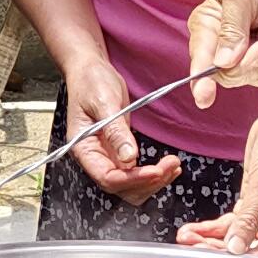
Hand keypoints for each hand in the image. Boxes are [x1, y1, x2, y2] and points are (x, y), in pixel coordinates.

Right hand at [59, 50, 184, 204]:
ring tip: (174, 166)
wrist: (91, 70)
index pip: (107, 178)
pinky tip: (169, 167)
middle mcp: (94, 158)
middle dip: (147, 182)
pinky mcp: (120, 152)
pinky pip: (136, 173)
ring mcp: (108, 157)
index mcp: (83, 149)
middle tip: (172, 165)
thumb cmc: (91, 81)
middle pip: (120, 188)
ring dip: (153, 182)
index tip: (156, 171)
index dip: (133, 179)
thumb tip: (129, 158)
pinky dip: (153, 175)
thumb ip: (115, 131)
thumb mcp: (104, 102)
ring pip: (130, 186)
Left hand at [177, 106, 257, 256]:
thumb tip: (237, 246)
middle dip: (219, 247)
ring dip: (211, 238)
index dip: (240, 257)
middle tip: (192, 246)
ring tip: (187, 237)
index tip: (214, 257)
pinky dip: (214, 227)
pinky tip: (195, 229)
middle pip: (249, 246)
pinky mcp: (254, 204)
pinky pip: (233, 222)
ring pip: (237, 236)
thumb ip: (249, 218)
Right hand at [188, 0, 257, 104]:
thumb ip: (231, 29)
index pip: (200, 60)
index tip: (205, 96)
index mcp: (206, 27)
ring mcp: (247, 55)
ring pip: (256, 76)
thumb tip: (224, 62)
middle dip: (251, 62)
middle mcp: (222, 46)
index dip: (201, 81)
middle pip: (229, 75)